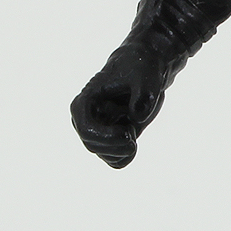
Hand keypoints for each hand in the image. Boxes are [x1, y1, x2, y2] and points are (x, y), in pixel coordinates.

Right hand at [70, 43, 167, 167]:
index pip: (86, 130)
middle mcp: (86, 119)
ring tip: (133, 129)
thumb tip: (136, 117)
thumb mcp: (144, 78)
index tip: (129, 132)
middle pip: (93, 146)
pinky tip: (134, 140)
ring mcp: (98, 131)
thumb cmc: (140, 69)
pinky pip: (114, 160)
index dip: (106, 137)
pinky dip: (126, 156)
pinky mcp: (111, 139)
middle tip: (134, 133)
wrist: (146, 71)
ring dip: (123, 149)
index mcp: (84, 102)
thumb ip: (143, 95)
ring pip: (104, 155)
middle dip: (117, 145)